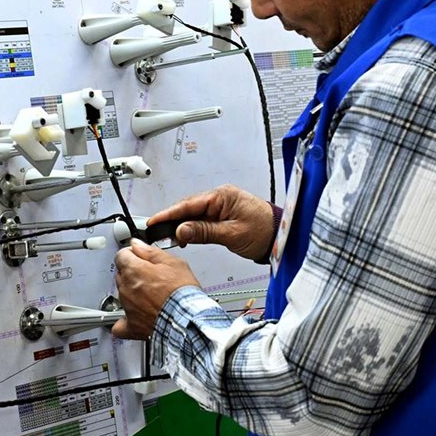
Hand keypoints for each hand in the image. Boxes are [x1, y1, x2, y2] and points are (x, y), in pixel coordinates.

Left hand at [112, 241, 200, 339]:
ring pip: (123, 295)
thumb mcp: (173, 262)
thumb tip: (137, 245)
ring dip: (132, 293)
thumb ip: (151, 251)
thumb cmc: (182, 292)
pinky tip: (133, 318)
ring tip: (152, 296)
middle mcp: (126, 288)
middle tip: (151, 276)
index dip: (132, 254)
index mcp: (133, 270)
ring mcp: (128, 308)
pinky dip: (125, 321)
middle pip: (122, 275)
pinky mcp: (132, 326)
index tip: (140, 256)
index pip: (121, 255)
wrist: (187, 320)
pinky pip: (121, 325)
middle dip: (133, 273)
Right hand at [147, 184, 275, 261]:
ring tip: (169, 239)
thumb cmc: (264, 231)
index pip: (189, 204)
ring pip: (193, 215)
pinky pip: (201, 220)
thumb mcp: (232, 234)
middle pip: (188, 208)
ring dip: (181, 226)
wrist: (282, 236)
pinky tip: (185, 237)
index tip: (154, 221)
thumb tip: (181, 230)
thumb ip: (204, 232)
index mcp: (222, 196)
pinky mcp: (222, 215)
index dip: (169, 213)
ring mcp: (220, 206)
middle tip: (157, 234)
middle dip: (172, 220)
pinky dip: (191, 228)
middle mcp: (219, 198)